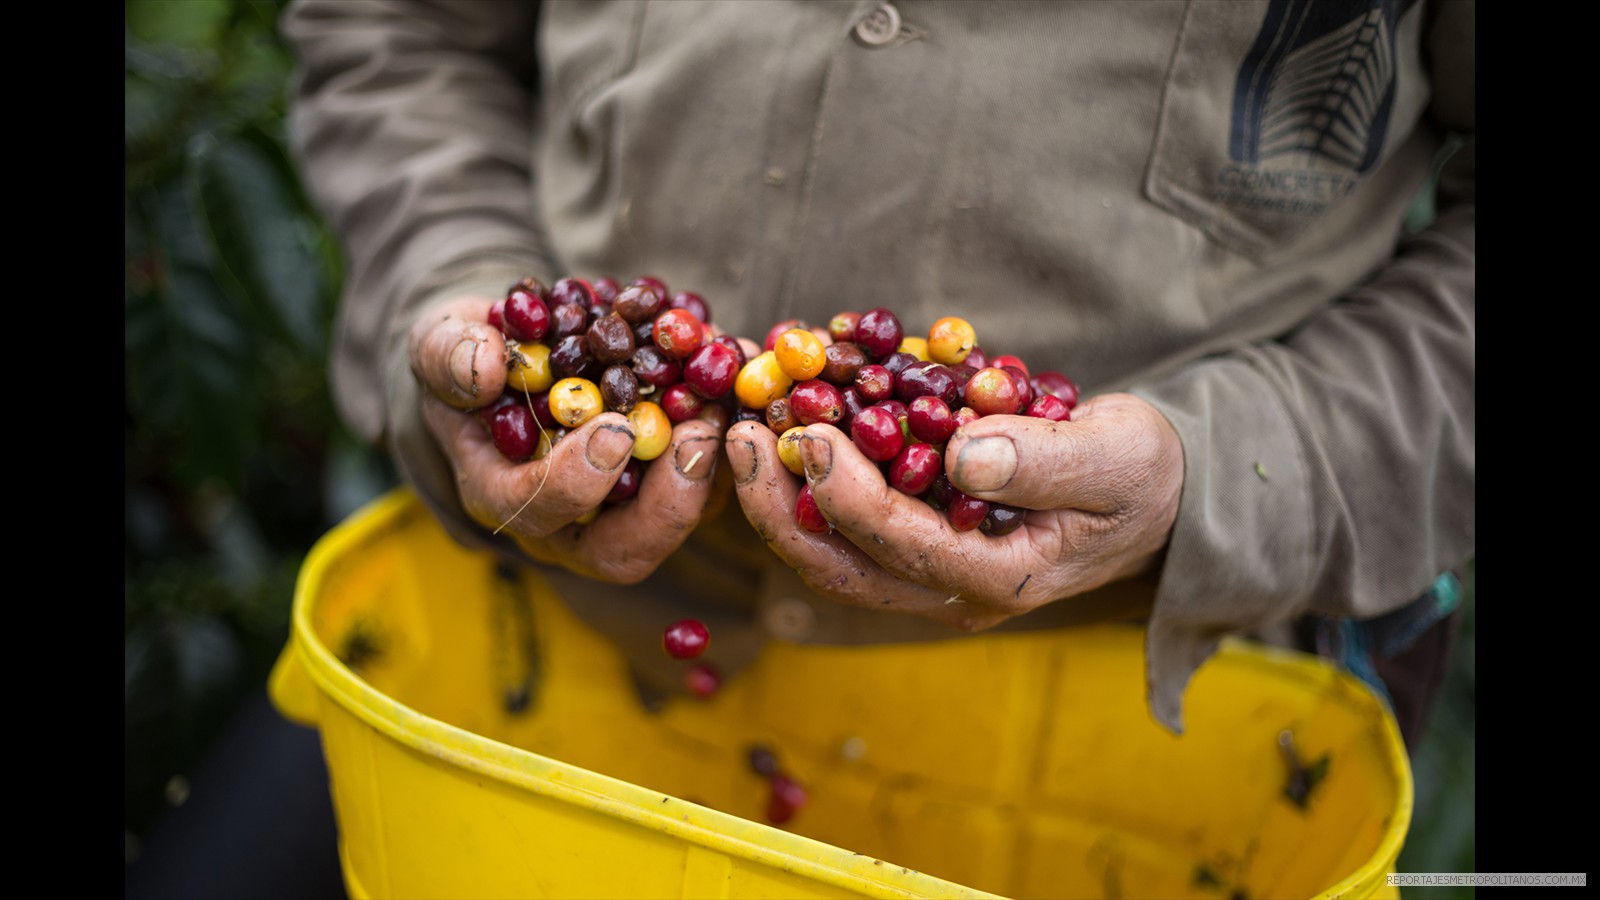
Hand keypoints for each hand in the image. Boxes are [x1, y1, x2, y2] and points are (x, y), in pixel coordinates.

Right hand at [410, 295, 723, 583]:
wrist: (514, 349)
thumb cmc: (469, 352)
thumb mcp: (441, 341)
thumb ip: (450, 354)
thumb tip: (483, 369)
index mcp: (501, 493)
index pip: (538, 514)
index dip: (578, 483)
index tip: (612, 431)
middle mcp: (567, 520)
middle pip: (626, 550)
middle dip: (669, 501)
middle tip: (697, 434)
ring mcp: (622, 506)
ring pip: (681, 517)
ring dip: (715, 464)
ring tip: (729, 396)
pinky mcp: (666, 480)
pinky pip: (708, 476)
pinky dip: (730, 429)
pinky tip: (739, 370)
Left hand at [724, 393, 1182, 629]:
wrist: (1155, 490)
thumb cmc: (1143, 472)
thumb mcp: (1115, 456)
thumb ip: (1043, 460)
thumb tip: (965, 455)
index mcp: (1001, 578)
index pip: (901, 545)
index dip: (845, 492)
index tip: (806, 434)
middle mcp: (952, 588)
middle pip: (840, 563)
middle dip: (779, 503)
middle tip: (741, 433)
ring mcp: (929, 569)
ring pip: (829, 549)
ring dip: (778, 493)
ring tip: (743, 426)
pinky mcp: (917, 539)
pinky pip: (844, 520)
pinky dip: (807, 477)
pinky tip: (783, 421)